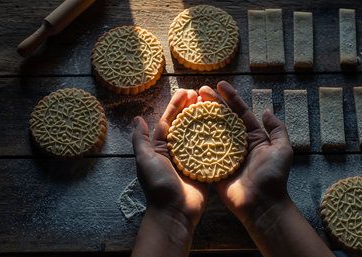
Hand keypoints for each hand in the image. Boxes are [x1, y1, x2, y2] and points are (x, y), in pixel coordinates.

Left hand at [132, 89, 208, 229]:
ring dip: (205, 120)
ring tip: (214, 105)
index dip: (177, 106)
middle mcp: (176, 151)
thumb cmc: (158, 185)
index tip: (186, 91)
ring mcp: (191, 159)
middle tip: (202, 94)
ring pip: (199, 135)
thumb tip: (137, 119)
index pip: (169, 121)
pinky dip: (216, 138)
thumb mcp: (144, 160)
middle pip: (186, 125)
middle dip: (192, 109)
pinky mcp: (204, 168)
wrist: (175, 212)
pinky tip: (224, 126)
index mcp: (161, 148)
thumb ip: (140, 140)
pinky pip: (210, 150)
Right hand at [198, 81, 292, 223]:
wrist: (261, 204)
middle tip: (200, 90)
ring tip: (190, 104)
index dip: (231, 97)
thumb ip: (276, 129)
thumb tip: (266, 111)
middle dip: (212, 103)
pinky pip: (204, 151)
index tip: (220, 84)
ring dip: (201, 118)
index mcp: (253, 137)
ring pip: (211, 132)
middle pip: (223, 119)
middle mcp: (238, 143)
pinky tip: (185, 128)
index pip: (240, 112)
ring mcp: (225, 154)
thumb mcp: (282, 149)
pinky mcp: (214, 166)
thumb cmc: (273, 177)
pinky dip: (194, 140)